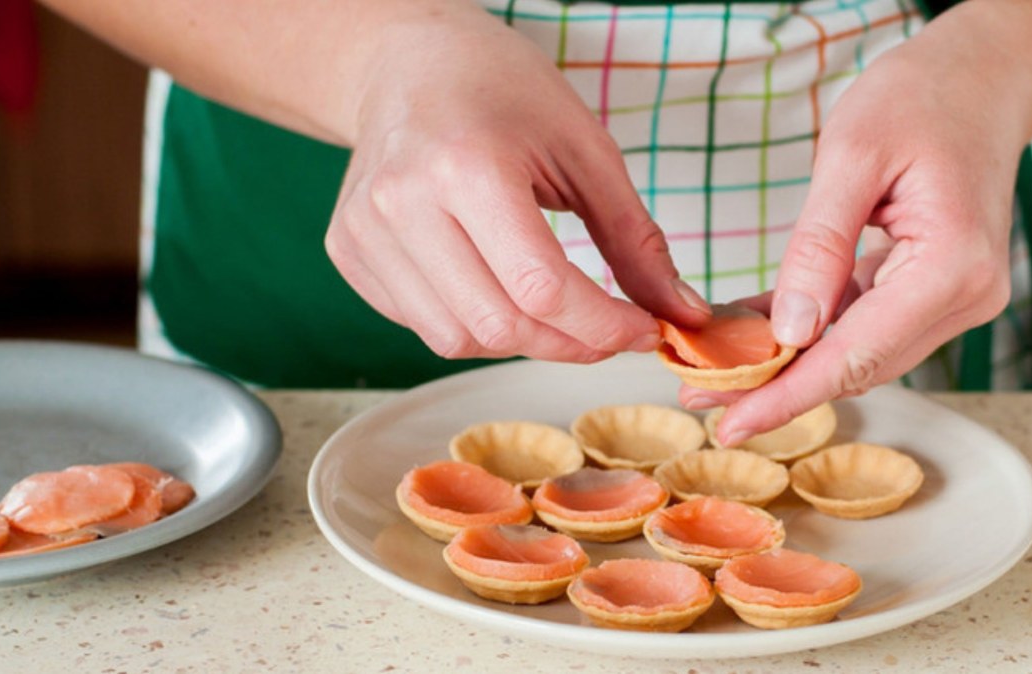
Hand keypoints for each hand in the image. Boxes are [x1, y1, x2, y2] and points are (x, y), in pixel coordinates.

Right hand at [325, 1, 709, 361]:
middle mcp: (403, 204)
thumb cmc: (503, 92)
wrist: (408, 60)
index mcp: (466, 167)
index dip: (605, 327)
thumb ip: (635, 240)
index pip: (542, 290)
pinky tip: (495, 283)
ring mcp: (366, 232)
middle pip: (500, 327)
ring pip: (458, 340)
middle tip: (608, 326)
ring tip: (551, 302)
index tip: (645, 330)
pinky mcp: (348, 252)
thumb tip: (682, 314)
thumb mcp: (586, 151)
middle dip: (570, 342)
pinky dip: (474, 324)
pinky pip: (424, 326)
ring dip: (522, 341)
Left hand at [684, 20, 1031, 445]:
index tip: (731, 424)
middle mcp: (967, 296)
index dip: (789, 395)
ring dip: (793, 363)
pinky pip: (867, 322)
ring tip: (718, 370)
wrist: (981, 77)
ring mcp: (958, 298)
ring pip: (862, 353)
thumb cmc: (920, 98)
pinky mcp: (938, 290)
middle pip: (860, 366)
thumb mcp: (852, 156)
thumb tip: (790, 331)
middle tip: (702, 398)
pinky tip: (759, 332)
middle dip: (780, 387)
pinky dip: (815, 329)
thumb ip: (819, 245)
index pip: (858, 354)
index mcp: (954, 265)